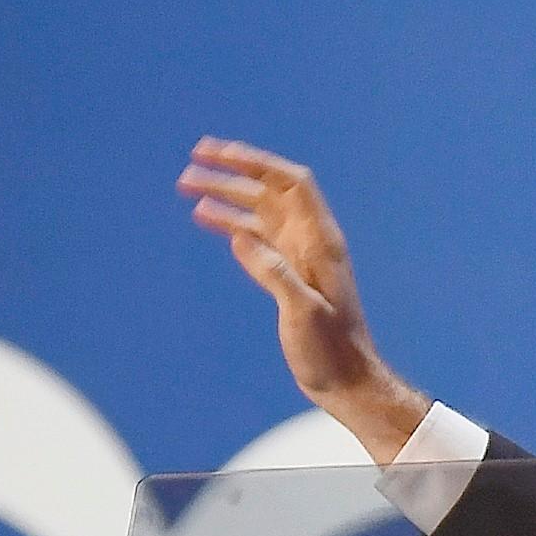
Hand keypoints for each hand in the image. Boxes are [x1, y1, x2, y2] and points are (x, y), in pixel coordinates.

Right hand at [173, 138, 429, 459]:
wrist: (347, 382)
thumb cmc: (331, 352)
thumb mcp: (303, 313)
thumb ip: (274, 274)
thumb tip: (240, 236)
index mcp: (320, 241)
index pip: (291, 183)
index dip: (256, 162)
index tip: (220, 153)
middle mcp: (310, 241)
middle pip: (268, 191)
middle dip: (232, 174)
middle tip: (192, 165)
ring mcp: (298, 256)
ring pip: (258, 212)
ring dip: (226, 196)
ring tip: (188, 187)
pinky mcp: (288, 274)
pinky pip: (256, 237)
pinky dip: (232, 224)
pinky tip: (207, 219)